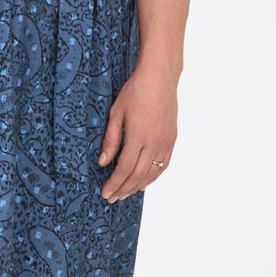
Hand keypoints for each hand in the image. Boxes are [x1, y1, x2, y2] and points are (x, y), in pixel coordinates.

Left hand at [97, 65, 177, 200]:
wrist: (160, 77)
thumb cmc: (135, 91)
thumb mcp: (116, 113)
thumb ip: (110, 140)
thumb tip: (103, 162)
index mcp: (138, 136)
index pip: (125, 168)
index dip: (114, 183)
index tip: (105, 193)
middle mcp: (154, 142)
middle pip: (138, 175)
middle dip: (123, 189)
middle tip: (112, 198)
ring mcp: (165, 141)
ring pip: (152, 173)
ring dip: (138, 186)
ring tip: (125, 194)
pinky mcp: (172, 138)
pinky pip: (164, 164)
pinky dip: (154, 176)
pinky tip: (144, 182)